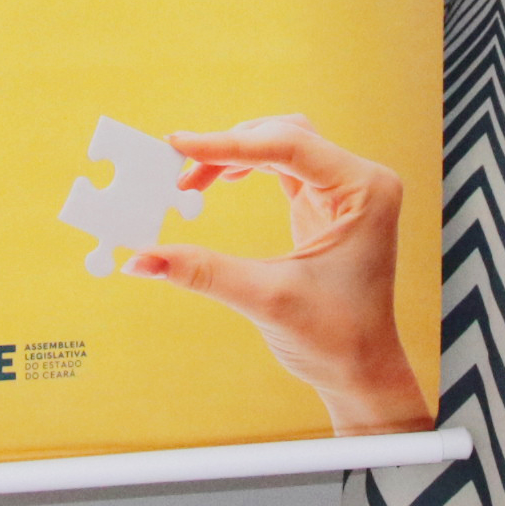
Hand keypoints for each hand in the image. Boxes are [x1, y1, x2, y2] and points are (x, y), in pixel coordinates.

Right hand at [135, 117, 433, 437]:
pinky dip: (247, 167)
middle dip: (230, 144)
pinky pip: (282, 167)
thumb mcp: (265, 298)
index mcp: (364, 190)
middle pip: (285, 134)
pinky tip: (218, 179)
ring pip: (282, 145)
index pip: (290, 145)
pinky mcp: (325, 206)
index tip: (178, 144)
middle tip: (177, 162)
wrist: (363, 371)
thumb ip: (202, 271)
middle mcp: (359, 182)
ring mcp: (344, 192)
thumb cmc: (336, 338)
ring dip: (235, 153)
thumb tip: (140, 259)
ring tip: (191, 178)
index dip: (229, 144)